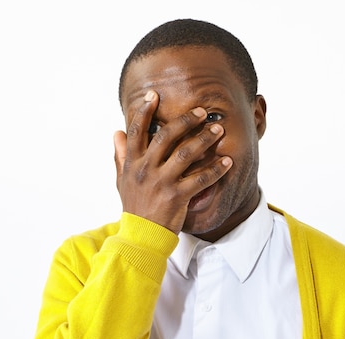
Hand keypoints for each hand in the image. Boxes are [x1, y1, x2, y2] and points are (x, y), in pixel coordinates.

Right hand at [113, 90, 232, 233]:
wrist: (140, 236)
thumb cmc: (134, 205)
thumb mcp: (121, 180)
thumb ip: (121, 155)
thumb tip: (117, 132)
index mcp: (132, 163)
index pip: (137, 131)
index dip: (144, 111)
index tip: (154, 95)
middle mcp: (145, 169)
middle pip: (166, 136)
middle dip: (185, 121)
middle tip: (202, 112)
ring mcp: (161, 183)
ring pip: (185, 154)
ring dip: (204, 139)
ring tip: (218, 130)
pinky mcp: (177, 196)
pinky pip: (200, 179)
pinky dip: (216, 169)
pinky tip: (227, 161)